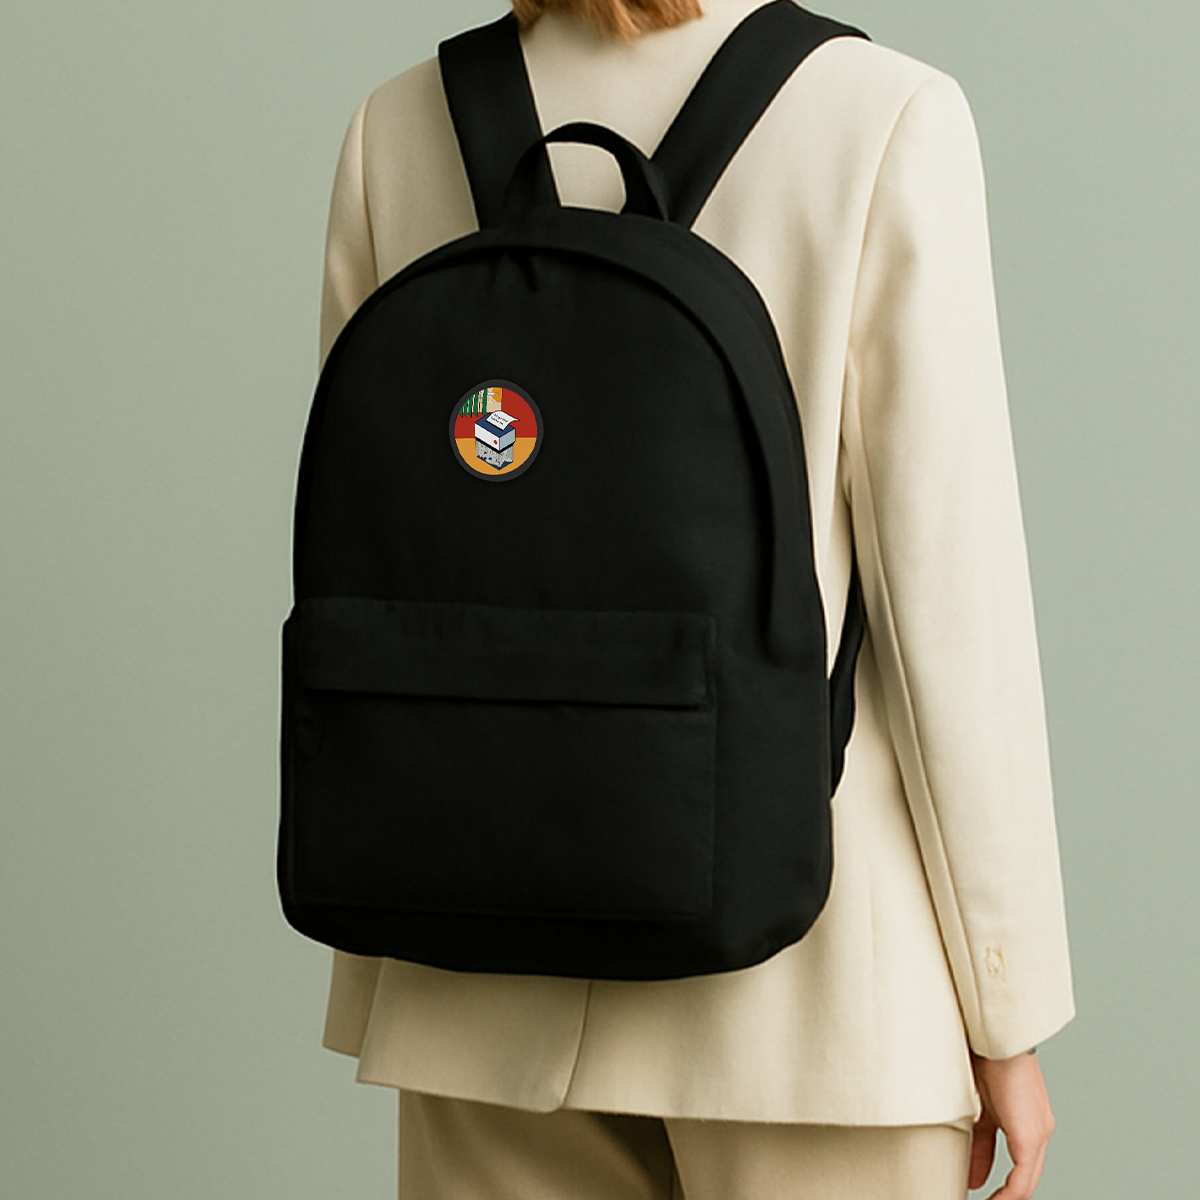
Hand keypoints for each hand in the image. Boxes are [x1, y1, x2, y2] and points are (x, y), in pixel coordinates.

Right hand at [968, 1049, 1055, 1198]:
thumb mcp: (977, 1103)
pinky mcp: (1030, 1137)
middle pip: (1025, 1178)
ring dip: (1005, 1199)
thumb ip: (978, 1137)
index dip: (1000, 1185)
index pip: (1018, 1165)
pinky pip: (1022, 1181)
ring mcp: (1038, 1134)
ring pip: (1025, 1182)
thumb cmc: (983, 1056)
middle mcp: (1038, 1130)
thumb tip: (971, 1166)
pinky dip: (1008, 1196)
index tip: (979, 1191)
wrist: (996, 1036)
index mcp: (1026, 1120)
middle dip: (1004, 1198)